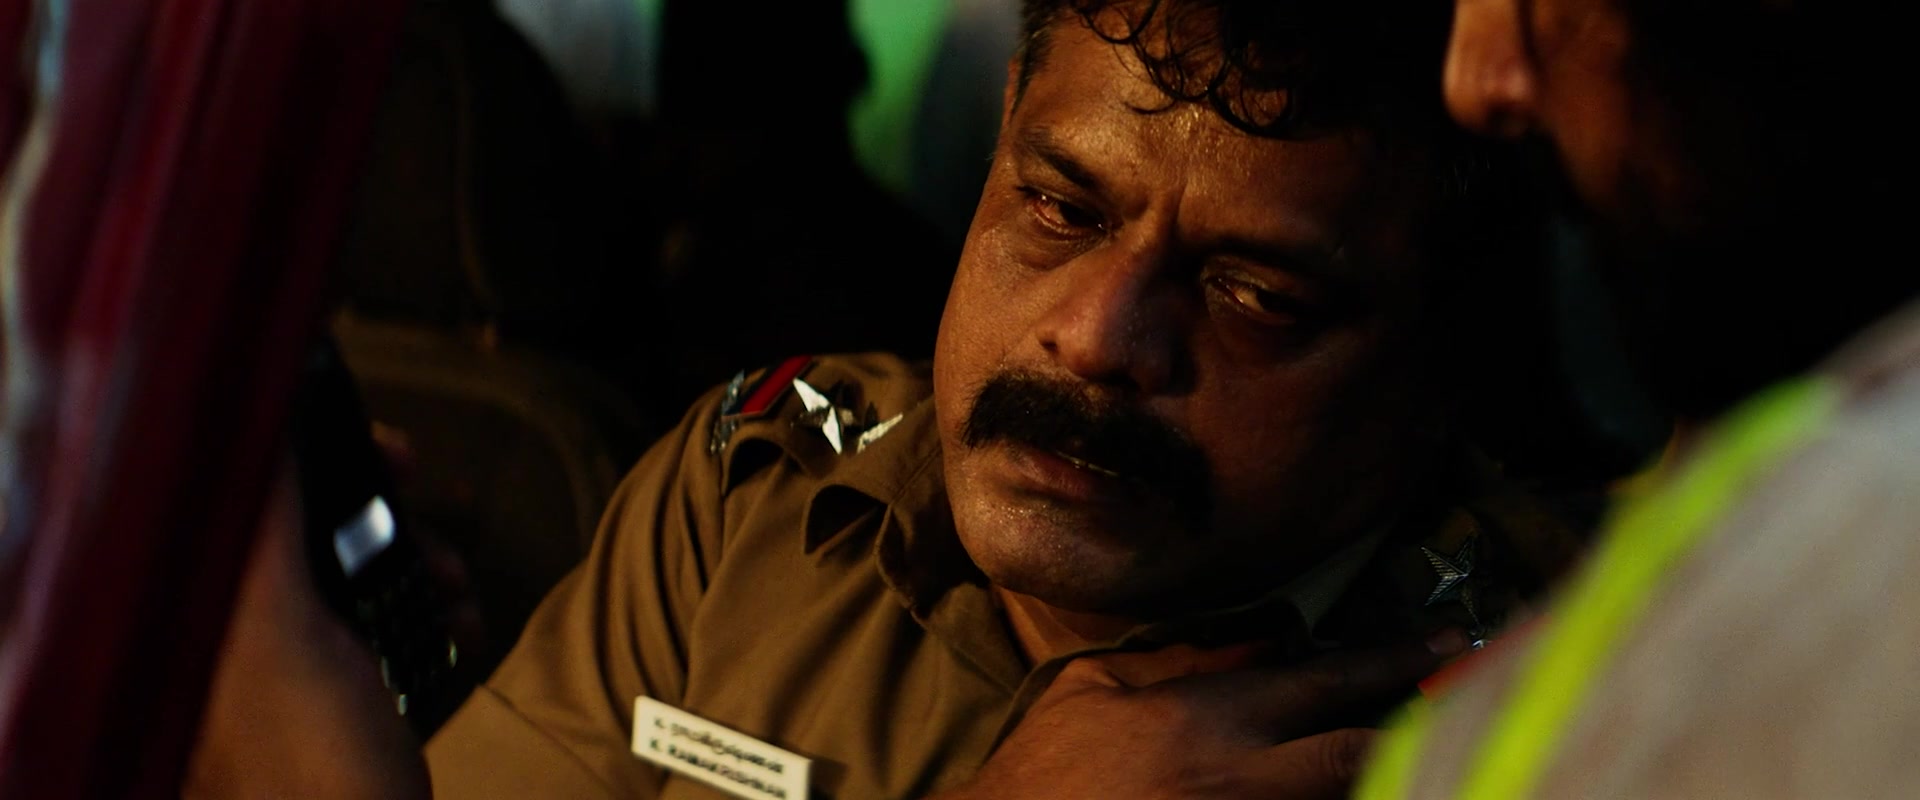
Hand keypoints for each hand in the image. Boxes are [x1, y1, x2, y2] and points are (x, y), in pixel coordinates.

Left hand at [184, 458, 430, 798]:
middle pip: (314, 523)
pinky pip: (391, 621)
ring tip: (452, 590)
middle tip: (425, 513)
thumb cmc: (312, 776)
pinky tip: (458, 625)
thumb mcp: (283, 636)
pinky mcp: (342, 691)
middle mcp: (240, 629)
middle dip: (387, 513)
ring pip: (361, 568)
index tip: (383, 448)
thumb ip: (261, 528)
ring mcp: (293, 662)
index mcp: (205, 609)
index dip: (317, 457)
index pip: (252, 494)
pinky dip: (434, 613)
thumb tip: (254, 423)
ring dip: (423, 563)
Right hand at [938, 631, 1468, 799]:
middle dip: (1412, 727)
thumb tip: (1259, 644)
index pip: (1321, 681)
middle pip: (1355, 755)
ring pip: (1338, 796)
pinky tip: (1353, 782)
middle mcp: (1235, 780)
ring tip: (1417, 746)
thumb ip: (1179, 665)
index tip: (1446, 644)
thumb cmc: (1041, 774)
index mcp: (1200, 720)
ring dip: (1374, 771)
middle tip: (1459, 701)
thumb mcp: (1095, 692)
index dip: (1392, 664)